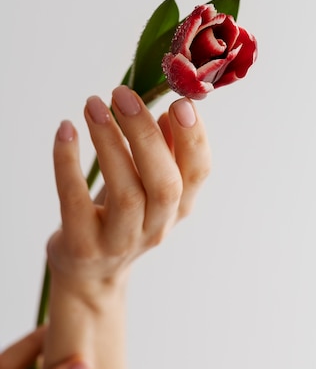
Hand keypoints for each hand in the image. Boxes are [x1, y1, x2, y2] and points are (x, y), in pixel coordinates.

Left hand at [46, 86, 210, 299]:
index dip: (193, 138)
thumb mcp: (148, 187)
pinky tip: (65, 131)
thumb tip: (172, 112)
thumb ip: (164, 153)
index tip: (180, 101)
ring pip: (125, 193)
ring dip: (109, 143)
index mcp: (178, 208)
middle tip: (124, 95)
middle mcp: (156, 227)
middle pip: (164, 185)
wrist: (90, 273)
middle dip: (146, 136)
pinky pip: (75, 201)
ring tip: (93, 105)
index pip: (198, 173)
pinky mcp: (83, 245)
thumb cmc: (120, 218)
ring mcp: (120, 241)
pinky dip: (68, 163)